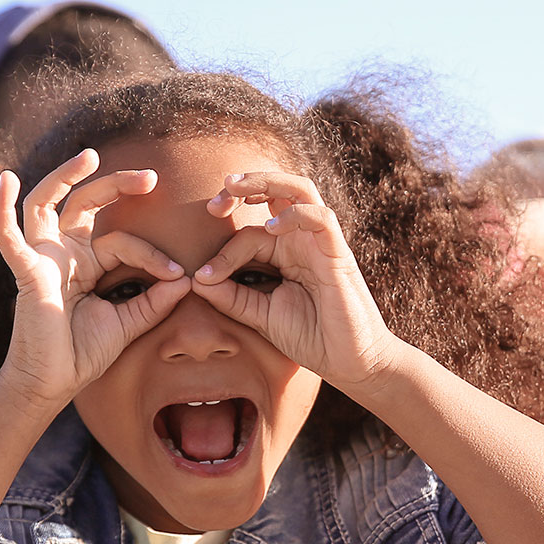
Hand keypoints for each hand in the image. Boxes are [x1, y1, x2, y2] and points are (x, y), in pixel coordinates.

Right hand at [0, 150, 189, 402]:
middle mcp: (62, 253)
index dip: (151, 256)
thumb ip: (154, 301)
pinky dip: (2, 209)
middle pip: (84, 203)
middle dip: (115, 184)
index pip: (121, 241)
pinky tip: (6, 181)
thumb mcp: (128, 323)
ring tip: (88, 156)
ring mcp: (42, 259)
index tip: (179, 275)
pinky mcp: (26, 272)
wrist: (54, 383)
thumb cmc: (84, 353)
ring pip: (46, 203)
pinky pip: (8, 237)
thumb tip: (187, 280)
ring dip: (64, 176)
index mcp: (86, 262)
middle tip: (150, 177)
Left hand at [193, 172, 399, 390]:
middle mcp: (301, 241)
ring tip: (234, 187)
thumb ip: (231, 298)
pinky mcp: (338, 253)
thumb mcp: (260, 316)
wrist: (347, 362)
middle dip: (244, 186)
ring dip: (266, 181)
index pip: (248, 234)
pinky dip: (295, 215)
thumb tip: (196, 281)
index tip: (203, 276)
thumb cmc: (310, 337)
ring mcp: (320, 243)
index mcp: (283, 253)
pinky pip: (321, 218)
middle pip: (276, 191)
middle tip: (214, 200)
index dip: (222, 251)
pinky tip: (272, 229)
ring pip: (299, 190)